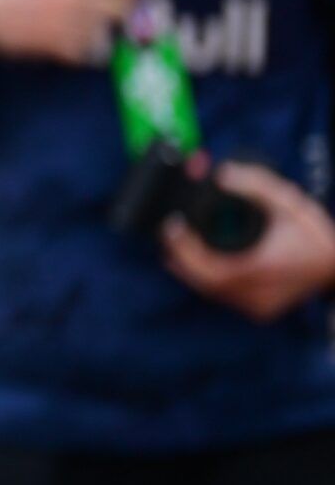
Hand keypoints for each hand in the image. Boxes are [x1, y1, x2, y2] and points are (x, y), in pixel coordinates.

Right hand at [0, 0, 134, 64]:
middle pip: (121, 6)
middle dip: (124, 14)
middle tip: (121, 21)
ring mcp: (64, 18)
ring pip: (105, 33)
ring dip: (103, 38)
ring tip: (94, 39)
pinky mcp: (52, 42)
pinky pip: (83, 53)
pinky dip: (82, 54)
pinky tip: (73, 50)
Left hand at [162, 161, 334, 322]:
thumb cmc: (315, 235)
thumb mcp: (289, 203)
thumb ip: (257, 186)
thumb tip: (222, 174)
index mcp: (262, 269)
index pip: (211, 266)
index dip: (185, 248)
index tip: (171, 225)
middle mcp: (258, 293)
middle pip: (206, 282)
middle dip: (182, 259)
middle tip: (168, 235)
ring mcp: (258, 306)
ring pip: (213, 292)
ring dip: (191, 272)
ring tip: (174, 249)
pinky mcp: (260, 311)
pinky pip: (225, 297)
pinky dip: (209, 280)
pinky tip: (197, 265)